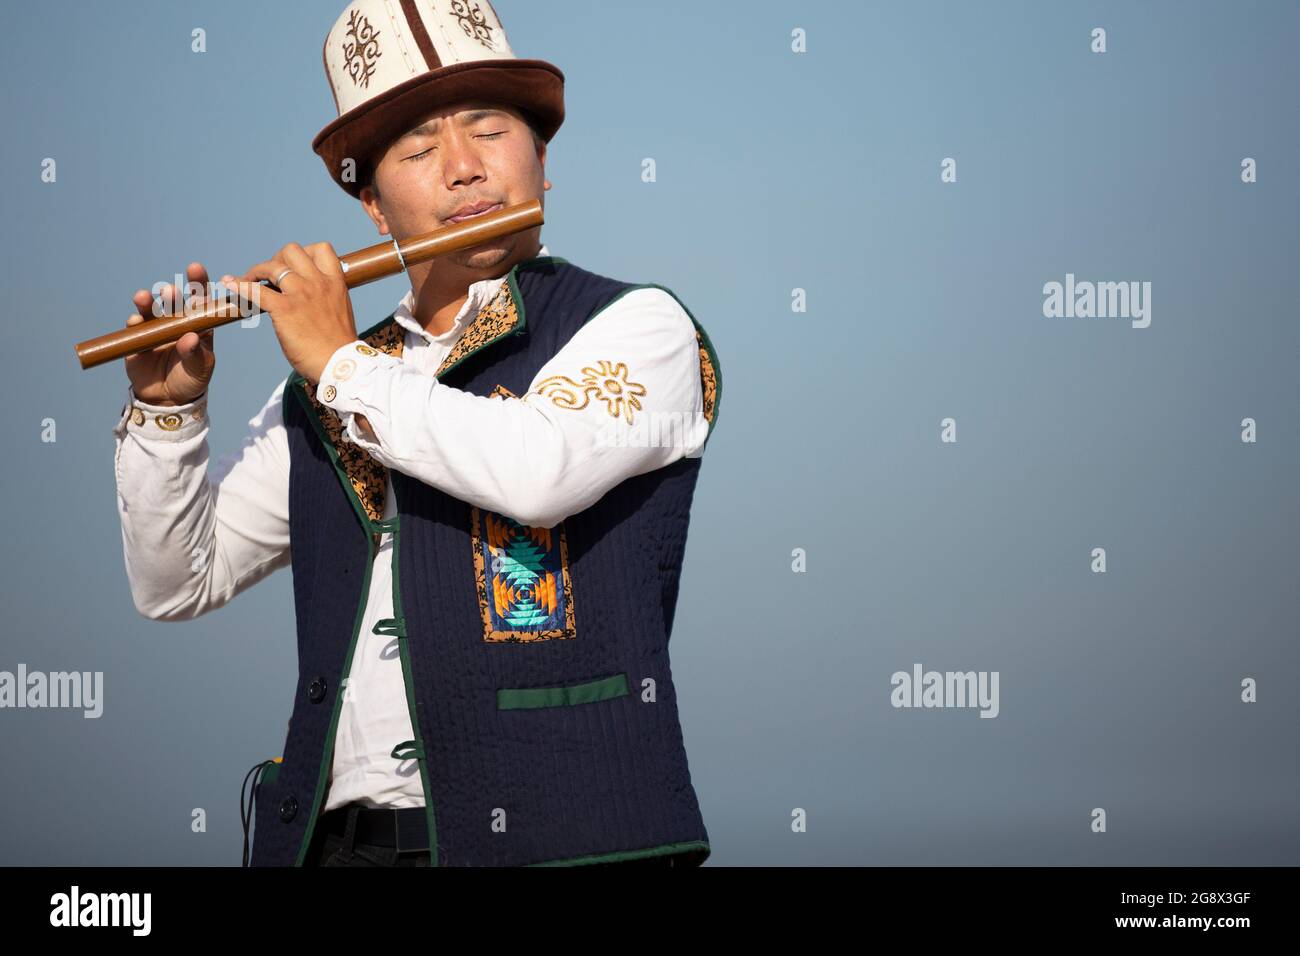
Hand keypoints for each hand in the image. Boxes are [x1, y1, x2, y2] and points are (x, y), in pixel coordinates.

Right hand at [124, 262, 215, 405]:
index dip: (200, 284)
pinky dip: (134, 321)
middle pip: (174, 301)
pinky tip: (135, 321)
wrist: (167, 399)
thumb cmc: (191, 379)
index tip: (198, 270)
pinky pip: (135, 326)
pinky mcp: (138, 338)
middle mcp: (177, 321)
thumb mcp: (199, 369)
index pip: (201, 300)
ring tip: (144, 298)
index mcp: (198, 324)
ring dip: (148, 302)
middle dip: (172, 293)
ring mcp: (156, 328)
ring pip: (151, 309)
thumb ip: (195, 354)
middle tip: (170, 290)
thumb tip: (190, 338)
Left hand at [221, 242, 357, 385]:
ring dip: (257, 270)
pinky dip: (240, 286)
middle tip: (271, 275)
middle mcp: (318, 283)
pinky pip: (256, 290)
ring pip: (272, 265)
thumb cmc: (340, 346)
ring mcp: (301, 294)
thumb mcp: (340, 311)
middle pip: (292, 250)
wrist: (341, 365)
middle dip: (277, 259)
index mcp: (335, 283)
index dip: (304, 252)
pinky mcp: (285, 309)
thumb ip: (327, 298)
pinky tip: (230, 285)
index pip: (321, 249)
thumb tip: (313, 299)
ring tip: (248, 280)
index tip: (296, 265)